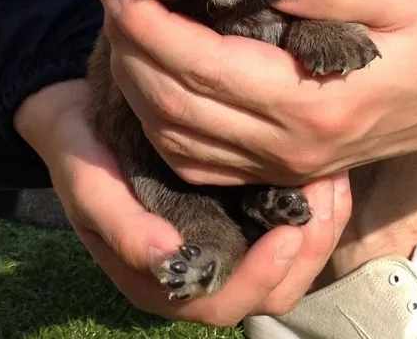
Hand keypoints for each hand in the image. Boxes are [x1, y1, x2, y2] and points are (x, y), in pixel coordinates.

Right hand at [14, 80, 351, 324]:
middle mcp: (201, 266)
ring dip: (318, 227)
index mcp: (164, 276)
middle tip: (324, 199)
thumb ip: (119, 224)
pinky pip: (287, 222)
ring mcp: (226, 236)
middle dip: (305, 250)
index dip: (259, 277)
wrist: (85, 117)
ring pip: (289, 260)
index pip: (223, 300)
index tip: (287, 234)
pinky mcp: (240, 207)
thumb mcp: (88, 185)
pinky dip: (313, 204)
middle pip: (270, 288)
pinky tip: (324, 171)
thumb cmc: (84, 153)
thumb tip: (165, 259)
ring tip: (332, 182)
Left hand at [97, 0, 416, 186]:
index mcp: (312, 99)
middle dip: (130, 48)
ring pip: (177, 139)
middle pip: (177, 104)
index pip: (204, 65)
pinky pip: (200, 163)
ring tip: (125, 35)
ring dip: (136, 87)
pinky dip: (161, 128)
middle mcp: (287, 143)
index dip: (150, 25)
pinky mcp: (282, 169)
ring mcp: (282, 164)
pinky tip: (152, 91)